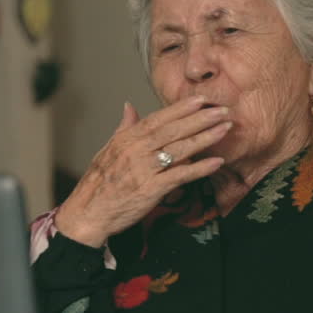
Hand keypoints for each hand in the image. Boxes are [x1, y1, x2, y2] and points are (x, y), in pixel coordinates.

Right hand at [56, 96, 230, 246]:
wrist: (88, 212)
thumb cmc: (98, 184)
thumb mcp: (107, 150)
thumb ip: (124, 128)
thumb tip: (129, 107)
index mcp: (127, 139)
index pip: (158, 119)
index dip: (181, 108)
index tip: (201, 100)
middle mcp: (136, 151)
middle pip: (173, 130)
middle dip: (200, 119)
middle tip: (222, 110)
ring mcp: (144, 170)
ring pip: (180, 150)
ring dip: (205, 138)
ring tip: (225, 129)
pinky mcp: (151, 189)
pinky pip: (180, 176)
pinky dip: (199, 168)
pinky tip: (216, 162)